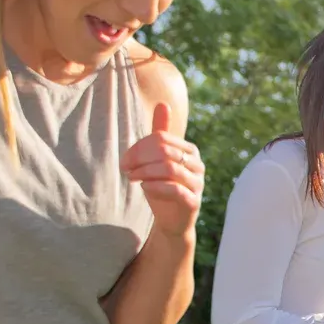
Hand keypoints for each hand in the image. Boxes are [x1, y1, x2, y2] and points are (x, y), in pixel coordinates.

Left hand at [123, 100, 203, 234]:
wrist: (172, 220)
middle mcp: (197, 165)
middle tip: (125, 168)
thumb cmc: (164, 185)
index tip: (125, 160)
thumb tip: (163, 103)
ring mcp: (198, 184)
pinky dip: (156, 186)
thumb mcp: (159, 159)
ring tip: (131, 177)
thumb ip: (161, 134)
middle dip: (140, 158)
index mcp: (190, 151)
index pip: (163, 139)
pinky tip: (144, 187)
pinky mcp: (193, 202)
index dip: (140, 147)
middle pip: (166, 151)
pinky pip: (175, 189)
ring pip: (170, 169)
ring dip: (145, 172)